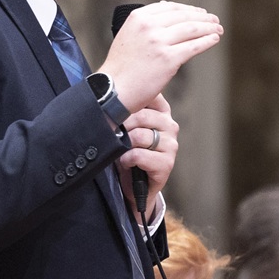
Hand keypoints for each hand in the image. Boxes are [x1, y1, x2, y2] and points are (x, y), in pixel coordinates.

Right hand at [97, 2, 221, 112]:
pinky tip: (214, 39)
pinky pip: (194, 46)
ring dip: (209, 27)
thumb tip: (166, 7)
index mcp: (138, 18)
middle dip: (202, 17)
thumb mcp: (128, 35)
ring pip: (192, 29)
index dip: (188, 9)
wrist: (113, 90)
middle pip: (183, 16)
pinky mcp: (168, 59)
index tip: (200, 12)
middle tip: (214, 20)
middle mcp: (149, 26)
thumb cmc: (122, 67)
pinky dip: (208, 41)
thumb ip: (146, 23)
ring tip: (218, 29)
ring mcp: (159, 42)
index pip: (170, 8)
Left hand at [117, 94, 177, 218]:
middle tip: (115, 136)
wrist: (133, 185)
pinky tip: (126, 163)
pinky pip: (139, 155)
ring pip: (139, 136)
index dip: (128, 103)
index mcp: (162, 111)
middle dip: (122, 127)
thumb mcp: (125, 125)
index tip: (116, 111)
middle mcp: (170, 125)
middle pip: (141, 116)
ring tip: (122, 151)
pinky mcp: (167, 163)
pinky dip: (127, 160)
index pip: (148, 95)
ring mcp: (171, 145)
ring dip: (124, 146)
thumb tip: (107, 94)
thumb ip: (124, 108)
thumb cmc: (127, 150)